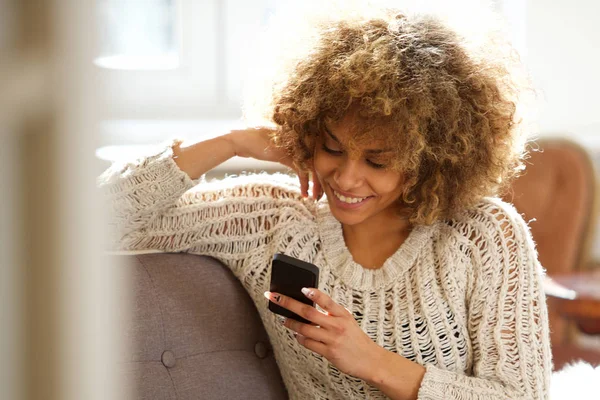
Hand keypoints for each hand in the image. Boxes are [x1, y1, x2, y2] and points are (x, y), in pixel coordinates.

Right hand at [227, 127, 321, 199]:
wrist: (243, 142)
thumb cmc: (258, 145)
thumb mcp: (279, 150)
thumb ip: (291, 155)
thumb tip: (302, 167)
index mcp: (300, 137)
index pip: (318, 156)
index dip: (322, 171)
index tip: (322, 185)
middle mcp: (300, 140)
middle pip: (318, 162)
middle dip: (322, 180)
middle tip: (322, 194)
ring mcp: (295, 147)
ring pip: (312, 168)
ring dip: (315, 185)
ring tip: (315, 197)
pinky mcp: (288, 155)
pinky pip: (301, 172)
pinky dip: (304, 184)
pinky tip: (304, 194)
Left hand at [264, 288, 383, 380]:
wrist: (370, 360)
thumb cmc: (356, 339)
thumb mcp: (348, 320)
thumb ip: (331, 313)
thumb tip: (308, 305)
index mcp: (342, 314)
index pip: (326, 300)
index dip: (314, 293)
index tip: (302, 288)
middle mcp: (337, 325)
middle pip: (308, 312)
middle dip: (288, 304)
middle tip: (275, 298)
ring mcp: (332, 339)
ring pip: (304, 329)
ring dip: (291, 324)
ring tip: (285, 321)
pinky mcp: (329, 352)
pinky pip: (309, 344)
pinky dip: (300, 338)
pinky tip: (297, 335)